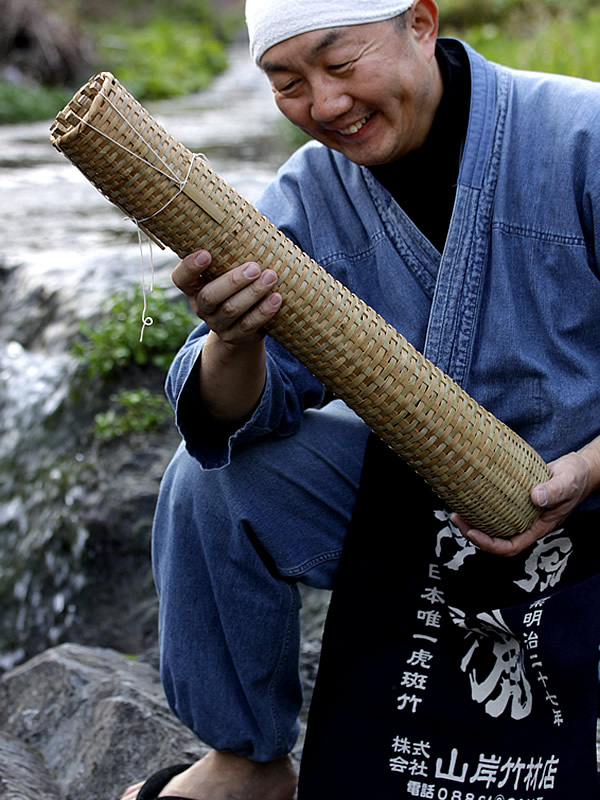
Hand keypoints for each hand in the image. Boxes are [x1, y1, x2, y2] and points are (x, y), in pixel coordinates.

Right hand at [172, 249, 281, 346]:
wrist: (240, 331)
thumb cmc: (235, 289)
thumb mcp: (225, 274)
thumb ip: (228, 257)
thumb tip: (250, 224)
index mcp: (194, 288)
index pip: (181, 278)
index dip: (189, 267)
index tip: (206, 253)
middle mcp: (202, 307)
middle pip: (210, 296)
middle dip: (232, 281)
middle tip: (254, 267)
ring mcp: (218, 324)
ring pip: (231, 310)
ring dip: (252, 293)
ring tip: (271, 277)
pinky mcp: (236, 337)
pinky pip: (249, 325)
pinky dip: (263, 312)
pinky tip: (276, 299)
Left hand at [451, 449, 597, 555]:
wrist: (577, 469)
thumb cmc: (575, 477)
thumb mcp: (567, 482)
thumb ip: (554, 491)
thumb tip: (535, 497)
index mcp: (538, 527)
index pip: (511, 546)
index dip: (490, 545)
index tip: (473, 533)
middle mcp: (526, 523)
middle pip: (496, 539)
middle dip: (473, 534)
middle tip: (456, 518)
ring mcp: (520, 513)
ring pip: (493, 525)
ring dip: (473, 521)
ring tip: (456, 511)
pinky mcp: (514, 500)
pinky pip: (495, 509)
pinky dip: (481, 506)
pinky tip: (468, 496)